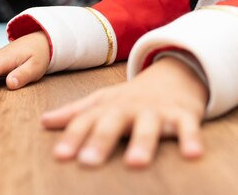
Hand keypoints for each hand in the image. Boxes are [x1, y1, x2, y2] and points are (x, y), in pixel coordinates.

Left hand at [41, 57, 207, 167]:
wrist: (174, 75)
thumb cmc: (132, 97)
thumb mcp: (103, 101)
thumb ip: (75, 113)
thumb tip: (44, 122)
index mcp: (109, 106)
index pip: (87, 120)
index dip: (73, 136)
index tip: (61, 156)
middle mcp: (131, 107)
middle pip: (114, 122)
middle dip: (101, 140)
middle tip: (89, 162)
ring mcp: (157, 110)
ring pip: (149, 126)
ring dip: (142, 142)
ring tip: (135, 163)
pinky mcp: (183, 115)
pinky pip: (188, 127)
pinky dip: (191, 139)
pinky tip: (193, 154)